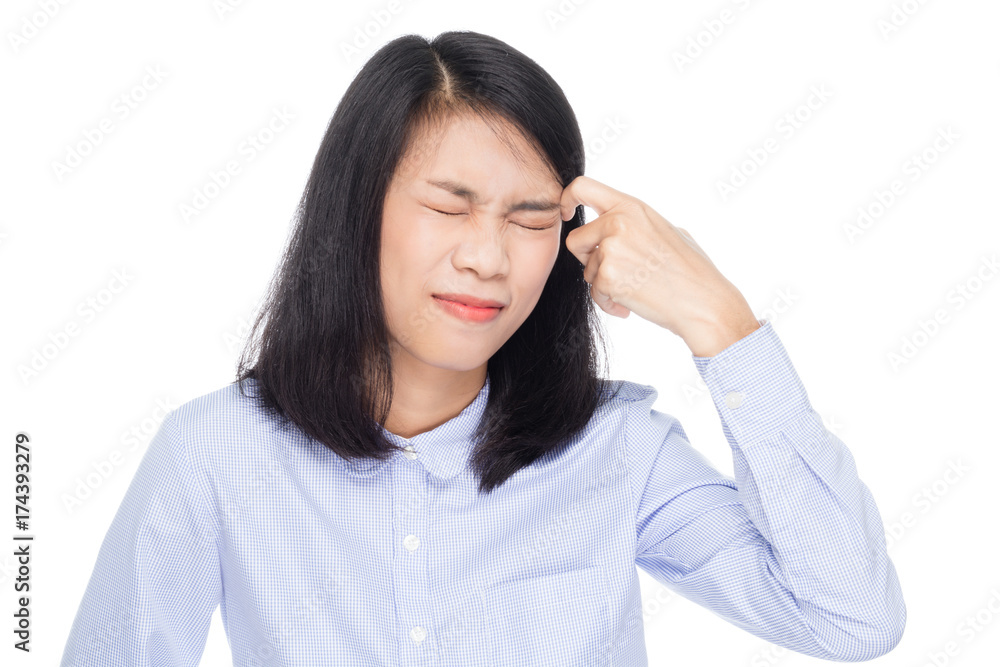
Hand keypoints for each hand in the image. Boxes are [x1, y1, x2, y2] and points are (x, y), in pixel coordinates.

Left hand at [559, 175, 759, 356]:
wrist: (703, 302)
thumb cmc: (690, 270)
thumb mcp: (665, 229)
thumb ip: (635, 222)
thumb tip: (614, 218)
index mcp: (632, 207)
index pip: (583, 187)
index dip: (566, 199)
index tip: (566, 212)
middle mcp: (619, 222)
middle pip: (576, 240)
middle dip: (590, 259)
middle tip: (619, 271)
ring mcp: (612, 249)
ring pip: (586, 269)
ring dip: (604, 284)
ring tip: (635, 288)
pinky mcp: (608, 277)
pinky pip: (595, 292)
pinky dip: (610, 302)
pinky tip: (632, 304)